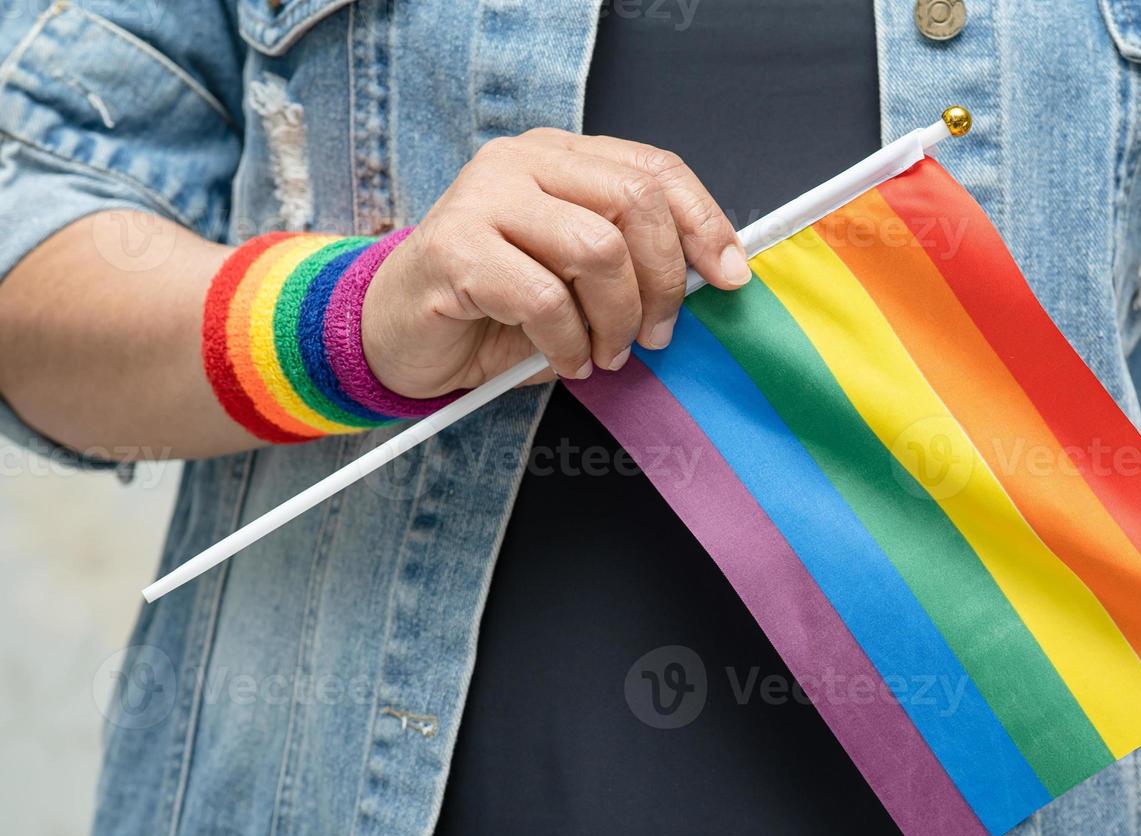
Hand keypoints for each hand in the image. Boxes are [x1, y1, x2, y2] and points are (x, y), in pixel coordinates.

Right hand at [361, 129, 750, 396]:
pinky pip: (545, 298)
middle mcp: (522, 161)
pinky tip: (566, 360)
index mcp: (561, 156)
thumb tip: (713, 275)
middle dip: (662, 282)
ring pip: (596, 249)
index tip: (730, 275)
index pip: (654, 168)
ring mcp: (483, 197)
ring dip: (616, 319)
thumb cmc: (497, 308)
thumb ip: (633, 262)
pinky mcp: (454, 247)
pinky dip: (568, 343)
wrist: (397, 332)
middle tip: (656, 335)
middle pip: (634, 202)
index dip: (704, 221)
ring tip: (605, 354)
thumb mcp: (577, 278)